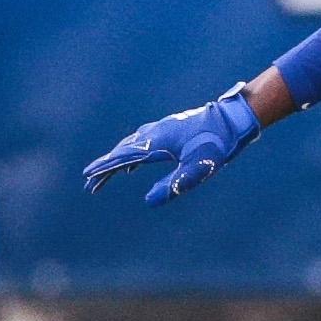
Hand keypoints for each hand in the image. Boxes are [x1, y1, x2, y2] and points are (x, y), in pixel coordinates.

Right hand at [82, 87, 259, 206]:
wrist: (232, 118)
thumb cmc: (216, 143)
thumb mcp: (197, 169)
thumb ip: (174, 185)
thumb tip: (148, 202)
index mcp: (157, 142)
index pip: (123, 157)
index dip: (104, 168)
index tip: (87, 178)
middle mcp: (155, 132)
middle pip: (123, 151)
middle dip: (106, 167)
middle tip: (91, 183)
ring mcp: (162, 128)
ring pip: (132, 145)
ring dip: (117, 159)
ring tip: (106, 174)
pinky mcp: (171, 129)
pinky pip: (143, 141)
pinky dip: (132, 153)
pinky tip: (133, 163)